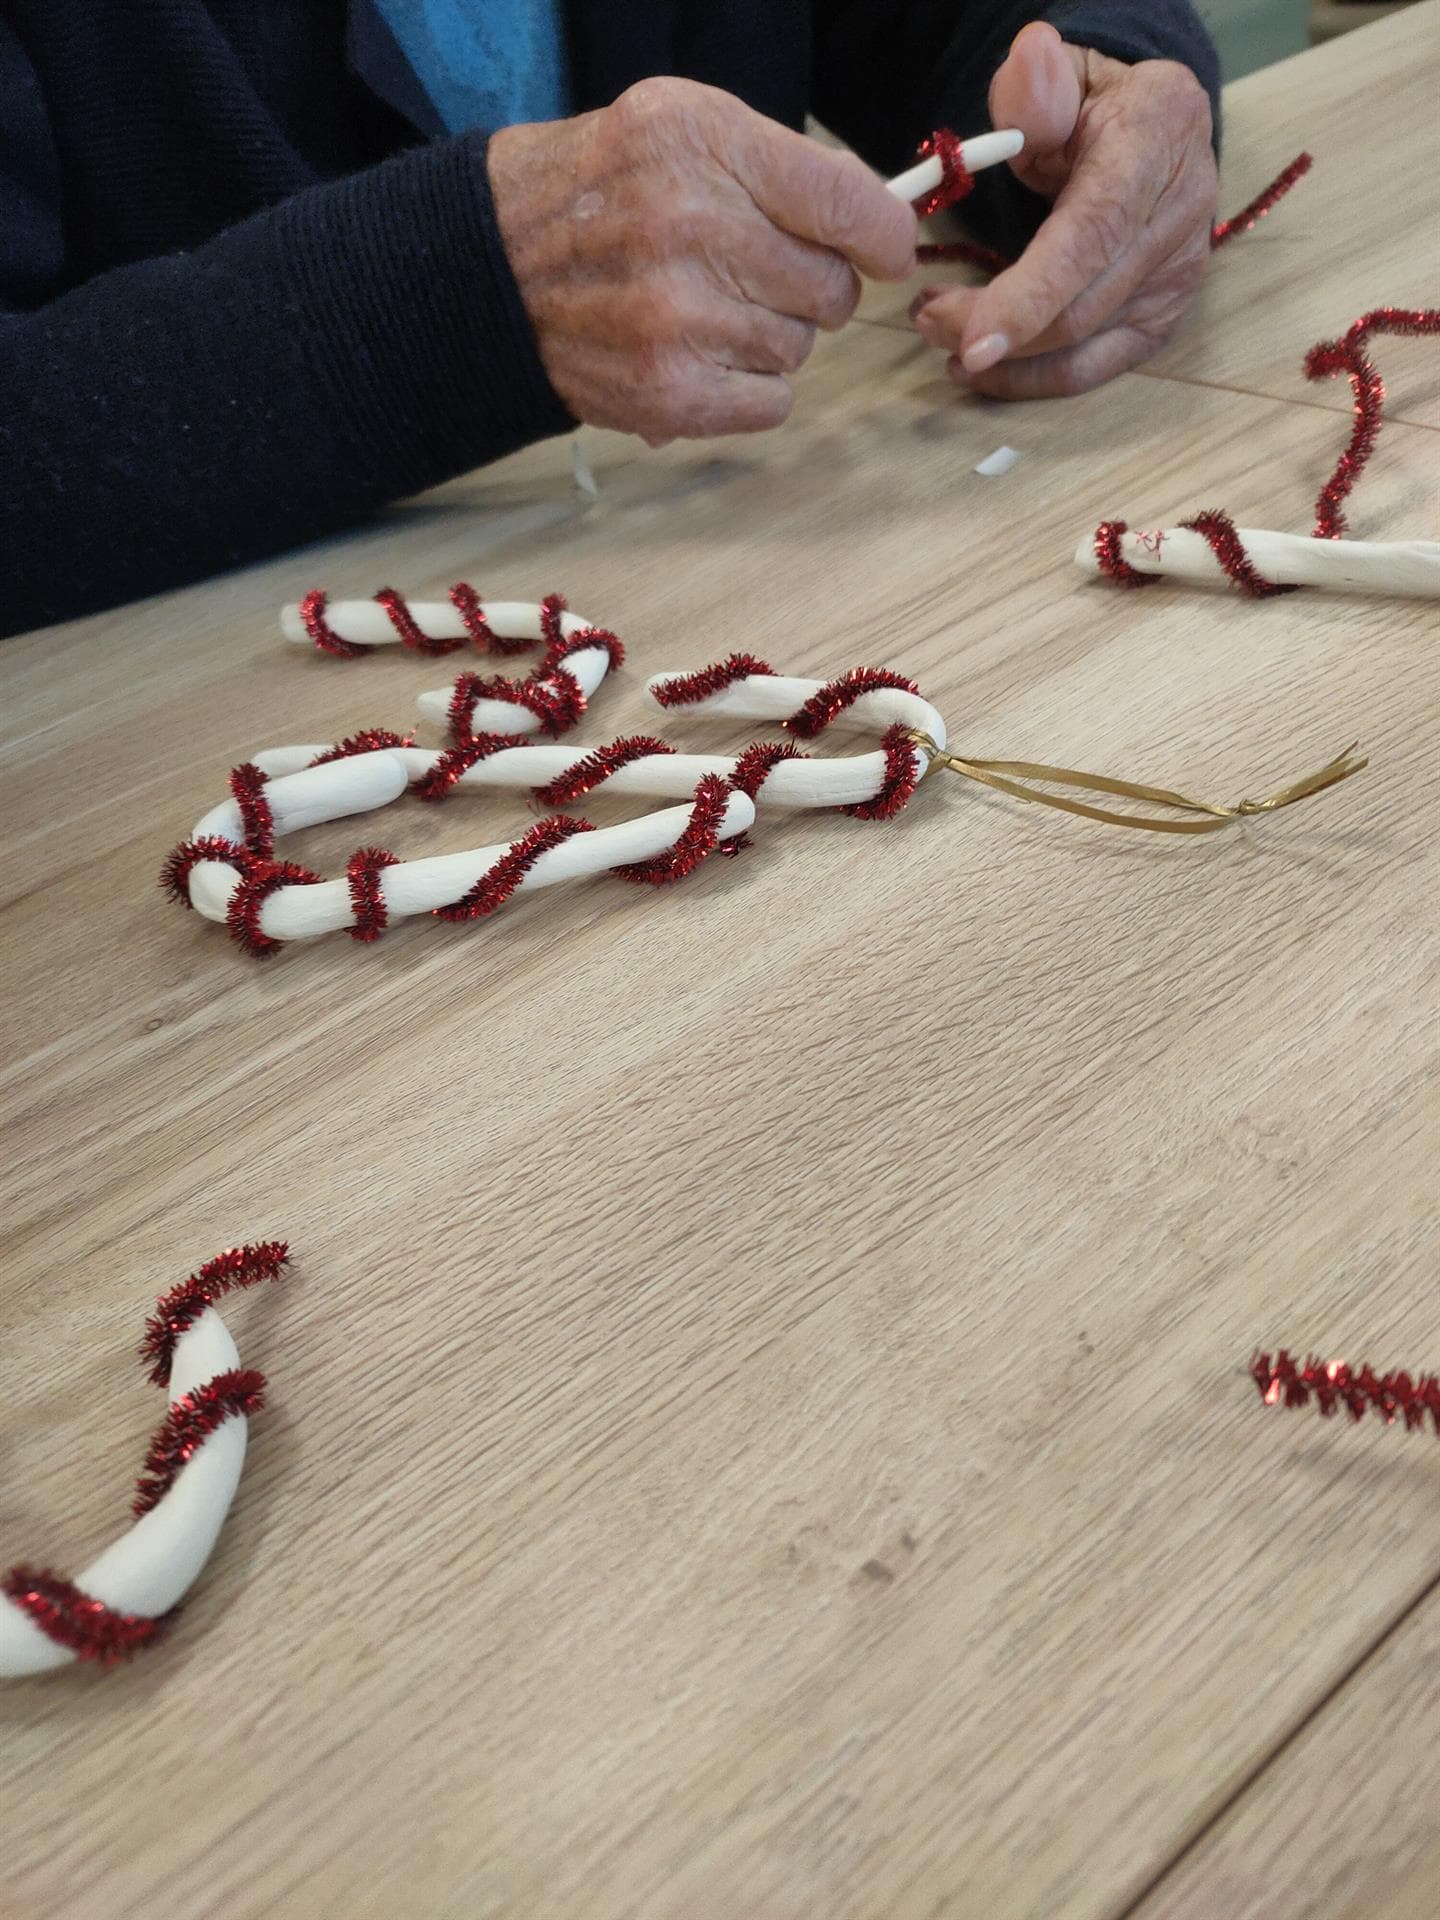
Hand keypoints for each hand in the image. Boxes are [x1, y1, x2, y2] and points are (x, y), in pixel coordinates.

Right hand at [488, 78, 915, 442]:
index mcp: (704, 146)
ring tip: (708, 309)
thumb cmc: (605, 191)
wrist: (494, 267)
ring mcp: (679, 321)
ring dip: (771, 335)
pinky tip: (702, 355)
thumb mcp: (685, 126)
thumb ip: (785, 166)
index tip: (883, 249)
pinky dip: (750, 388)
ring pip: (800, 348)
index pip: (849, 207)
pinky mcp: (669, 394)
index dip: (884, 237)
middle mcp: (691, 230)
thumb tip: (881, 229)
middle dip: (809, 284)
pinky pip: (773, 403)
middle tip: (754, 272)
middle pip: (832, 289)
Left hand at [912, 22, 1216, 397]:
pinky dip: (1031, 378)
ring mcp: (1177, 277)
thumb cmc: (1093, 106)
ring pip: (1080, 349)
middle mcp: (1180, 217)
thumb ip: (1038, 84)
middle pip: (1078, 308)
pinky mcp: (1162, 318)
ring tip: (940, 333)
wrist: (1153, 132)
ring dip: (1002, 358)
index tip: (970, 340)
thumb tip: (1030, 65)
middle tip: (925, 314)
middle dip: (991, 326)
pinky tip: (984, 368)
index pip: (1091, 238)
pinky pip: (1092, 369)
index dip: (1028, 296)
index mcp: (1157, 144)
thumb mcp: (1063, 75)